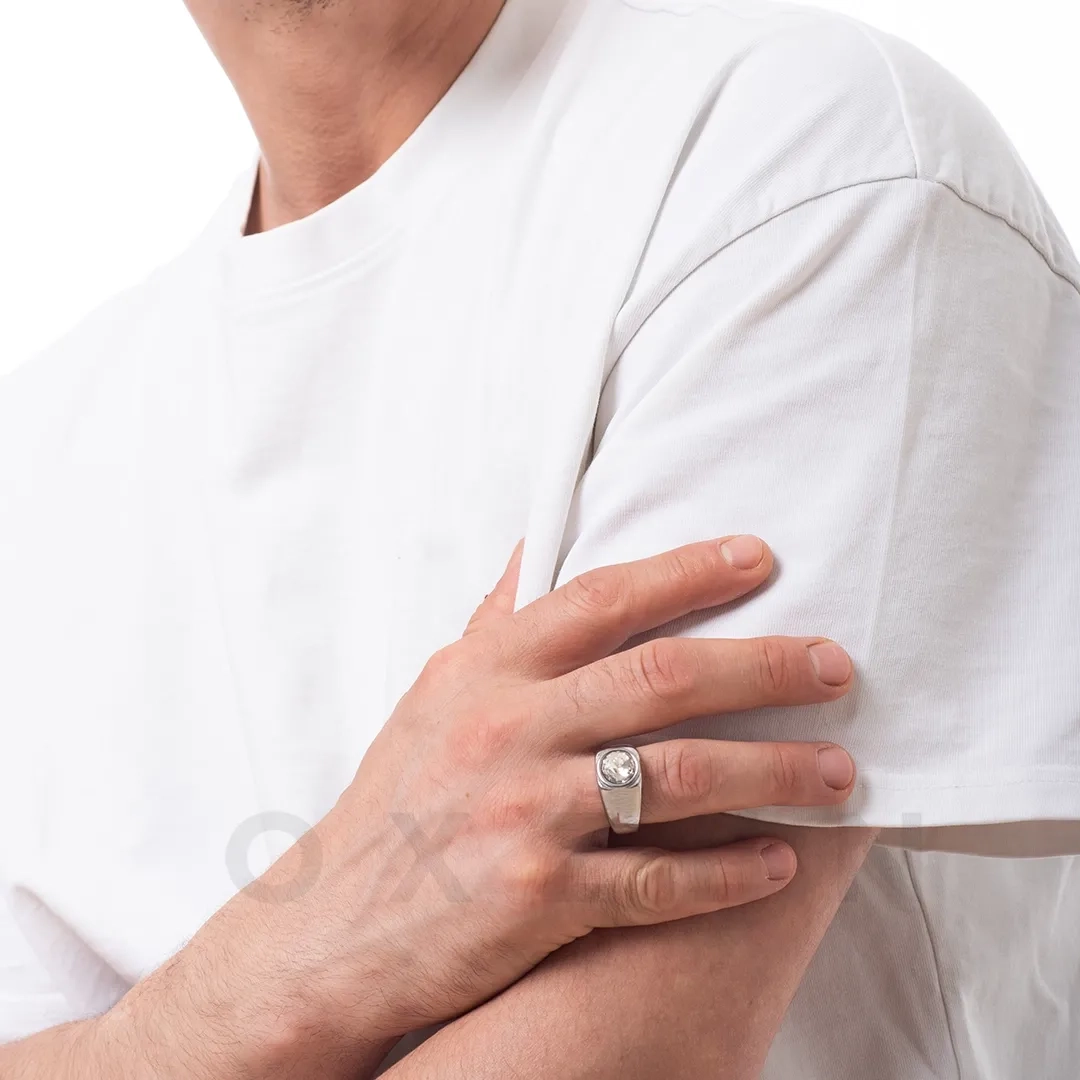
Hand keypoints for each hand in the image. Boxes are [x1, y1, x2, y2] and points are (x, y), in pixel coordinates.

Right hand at [110, 535, 856, 1078]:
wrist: (331, 931)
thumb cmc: (396, 805)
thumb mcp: (435, 695)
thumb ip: (497, 624)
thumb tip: (541, 549)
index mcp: (487, 672)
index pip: (603, 600)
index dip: (688, 572)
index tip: (760, 559)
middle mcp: (508, 730)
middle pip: (664, 679)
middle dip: (765, 665)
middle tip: (838, 665)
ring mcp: (526, 814)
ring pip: (680, 778)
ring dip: (774, 772)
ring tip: (842, 771)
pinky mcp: (539, 899)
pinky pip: (658, 881)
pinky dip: (728, 874)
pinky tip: (780, 864)